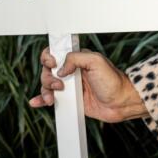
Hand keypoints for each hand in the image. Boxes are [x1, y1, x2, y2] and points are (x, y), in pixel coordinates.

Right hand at [29, 44, 146, 121]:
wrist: (121, 103)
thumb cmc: (113, 81)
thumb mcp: (96, 61)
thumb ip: (76, 58)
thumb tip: (60, 68)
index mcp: (76, 59)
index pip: (55, 53)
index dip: (49, 57)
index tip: (53, 63)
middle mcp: (71, 72)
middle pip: (47, 70)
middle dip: (48, 77)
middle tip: (59, 85)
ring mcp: (69, 87)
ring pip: (47, 85)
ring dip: (45, 90)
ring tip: (52, 98)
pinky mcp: (70, 101)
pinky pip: (52, 99)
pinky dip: (41, 100)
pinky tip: (36, 102)